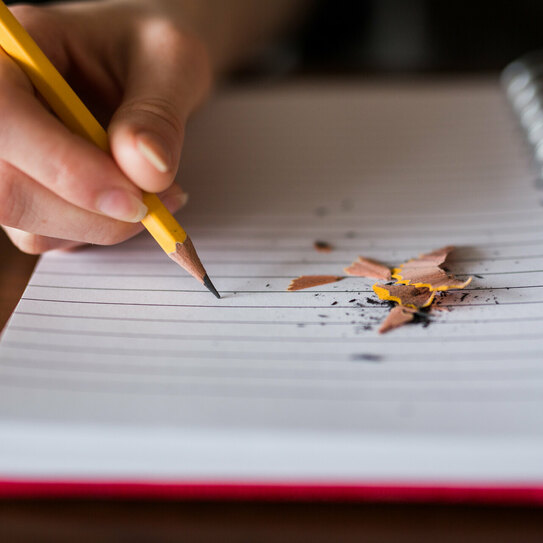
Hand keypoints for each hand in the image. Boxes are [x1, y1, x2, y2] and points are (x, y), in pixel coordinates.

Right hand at [0, 0, 211, 252]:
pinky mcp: (30, 193)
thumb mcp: (171, 61)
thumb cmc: (151, 50)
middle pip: (8, 189)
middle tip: (156, 204)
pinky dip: (98, 231)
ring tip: (155, 195)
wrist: (147, 66)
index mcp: (13, 52)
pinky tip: (132, 203)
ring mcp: (9, 159)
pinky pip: (50, 237)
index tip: (134, 198)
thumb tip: (147, 169)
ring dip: (102, 226)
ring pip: (30, 225)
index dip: (65, 168)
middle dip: (92, 213)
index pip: (5, 119)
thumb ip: (158, 112)